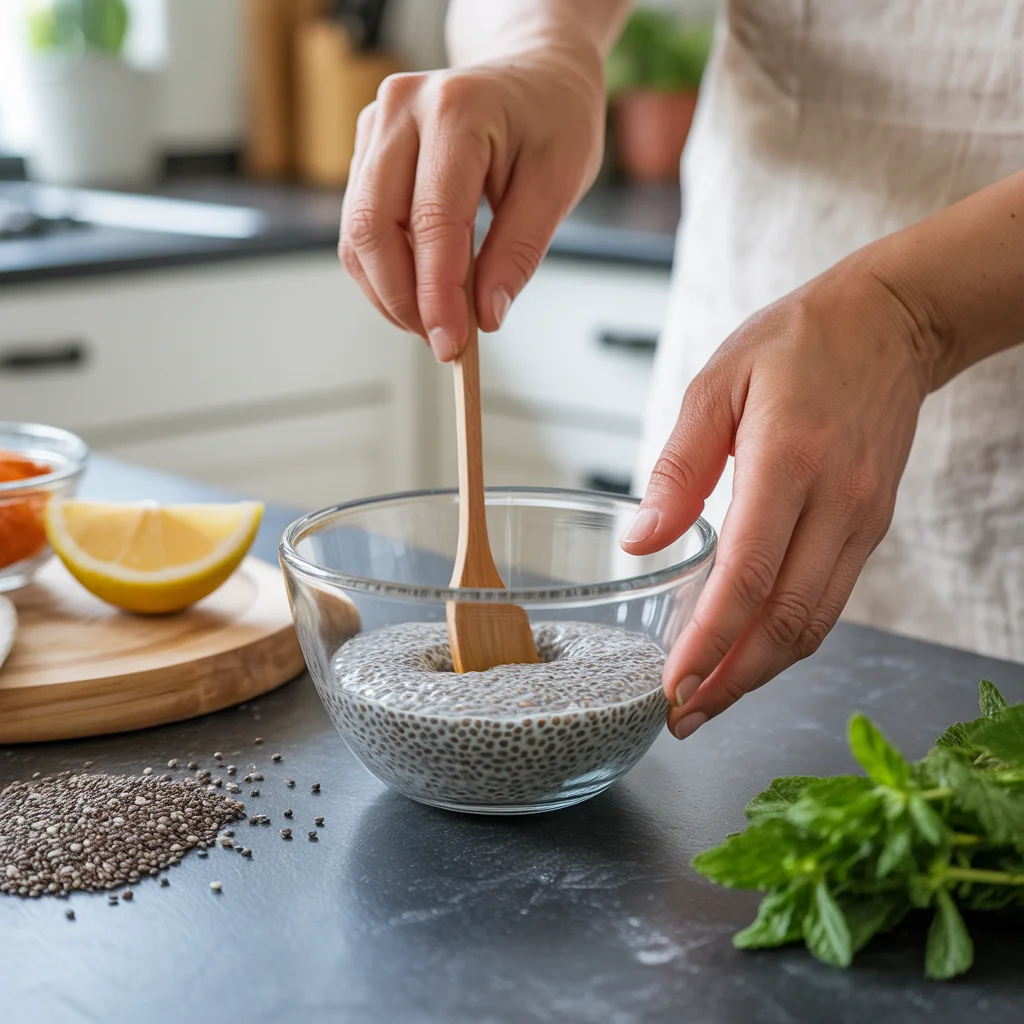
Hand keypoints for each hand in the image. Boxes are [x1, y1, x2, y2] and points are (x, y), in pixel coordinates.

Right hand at [338, 50, 605, 360]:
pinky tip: (419, 292)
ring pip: (357, 233)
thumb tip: (485, 314)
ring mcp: (376, 127)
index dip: (436, 292)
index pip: (432, 219)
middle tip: (442, 341)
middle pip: (374, 227)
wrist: (533, 73)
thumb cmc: (551, 119)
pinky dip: (385, 271)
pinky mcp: (367, 150)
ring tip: (434, 321)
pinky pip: (360, 226)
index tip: (452, 342)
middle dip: (403, 299)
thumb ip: (519, 252)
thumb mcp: (558, 185)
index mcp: (456, 109)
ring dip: (389, 292)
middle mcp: (401, 110)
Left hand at [620, 253, 940, 738]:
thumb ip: (678, 468)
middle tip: (682, 716)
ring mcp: (861, 520)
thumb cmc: (795, 344)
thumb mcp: (717, 384)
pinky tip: (749, 654)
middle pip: (787, 622)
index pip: (748, 577)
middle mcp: (836, 503)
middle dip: (732, 681)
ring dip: (760, 673)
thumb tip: (641, 542)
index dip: (710, 642)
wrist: (891, 323)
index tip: (673, 684)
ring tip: (709, 702)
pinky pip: (828, 600)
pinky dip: (787, 640)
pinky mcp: (871, 527)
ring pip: (814, 624)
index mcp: (789, 461)